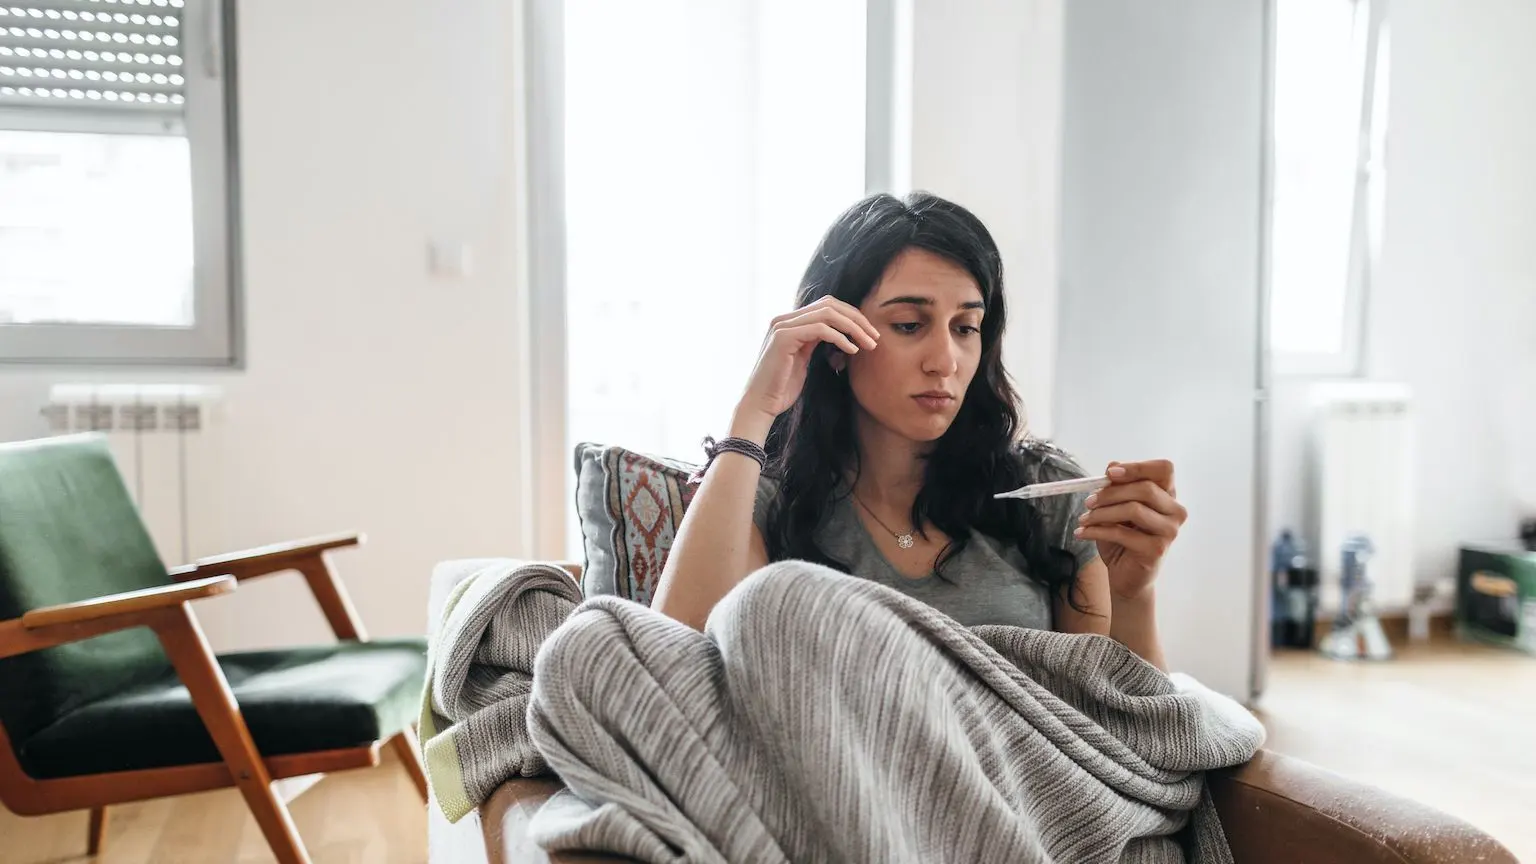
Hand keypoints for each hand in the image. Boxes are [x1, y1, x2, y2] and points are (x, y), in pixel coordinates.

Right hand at [734, 297, 879, 435]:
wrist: (760, 404)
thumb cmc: (782, 388)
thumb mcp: (803, 359)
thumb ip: (816, 342)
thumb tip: (841, 335)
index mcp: (790, 322)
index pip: (827, 306)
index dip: (851, 316)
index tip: (869, 334)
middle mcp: (784, 319)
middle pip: (830, 304)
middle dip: (857, 319)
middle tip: (875, 336)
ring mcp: (782, 326)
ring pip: (827, 314)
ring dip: (853, 327)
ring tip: (869, 344)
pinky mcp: (783, 337)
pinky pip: (820, 329)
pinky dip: (841, 338)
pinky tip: (852, 350)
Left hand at [1073, 460, 1185, 601]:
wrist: (1126, 576)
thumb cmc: (1123, 538)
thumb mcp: (1116, 508)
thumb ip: (1117, 487)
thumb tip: (1112, 465)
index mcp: (1168, 495)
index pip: (1164, 470)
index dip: (1137, 468)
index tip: (1109, 473)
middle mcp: (1175, 511)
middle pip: (1146, 488)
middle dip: (1110, 493)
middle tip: (1088, 501)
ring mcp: (1169, 531)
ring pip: (1134, 509)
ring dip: (1101, 513)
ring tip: (1084, 519)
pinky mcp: (1156, 549)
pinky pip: (1122, 533)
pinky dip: (1097, 531)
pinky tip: (1083, 533)